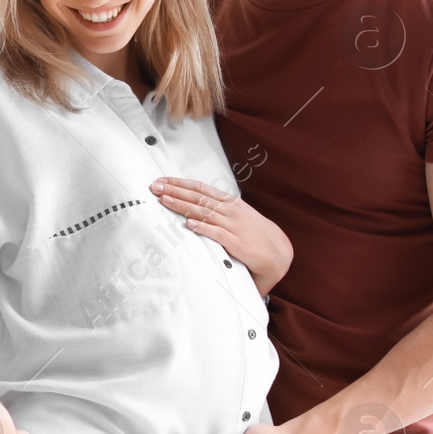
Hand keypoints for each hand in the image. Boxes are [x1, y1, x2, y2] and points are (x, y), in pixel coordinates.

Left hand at [149, 177, 292, 294]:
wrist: (278, 252)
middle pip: (198, 197)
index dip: (180, 184)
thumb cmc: (253, 233)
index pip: (200, 189)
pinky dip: (203, 227)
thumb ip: (217, 208)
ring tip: (164, 200)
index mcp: (229, 202)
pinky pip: (217, 233)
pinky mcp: (237, 243)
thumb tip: (193, 203)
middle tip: (154, 187)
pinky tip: (189, 223)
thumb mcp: (236, 215)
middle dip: (174, 191)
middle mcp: (230, 211)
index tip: (162, 181)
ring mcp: (234, 226)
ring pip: (204, 212)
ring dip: (182, 205)